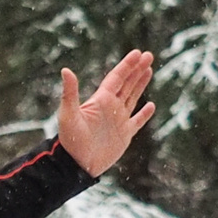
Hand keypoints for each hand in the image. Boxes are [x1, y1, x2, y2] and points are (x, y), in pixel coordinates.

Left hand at [54, 51, 157, 176]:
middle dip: (137, 69)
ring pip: (133, 97)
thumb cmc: (70, 140)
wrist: (76, 165)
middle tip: (149, 55)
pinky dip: (144, 114)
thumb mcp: (68, 114)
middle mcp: (110, 107)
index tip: (137, 53)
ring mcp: (118, 120)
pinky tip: (151, 105)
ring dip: (141, 84)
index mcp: (100, 100)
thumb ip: (69, 93)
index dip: (127, 65)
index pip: (116, 78)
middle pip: (127, 84)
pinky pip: (137, 122)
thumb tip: (65, 70)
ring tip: (149, 69)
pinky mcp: (124, 135)